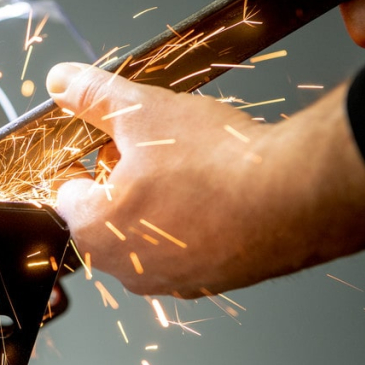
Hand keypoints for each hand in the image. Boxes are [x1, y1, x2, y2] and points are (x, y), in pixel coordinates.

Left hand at [47, 63, 364, 297]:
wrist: (300, 196)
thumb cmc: (220, 163)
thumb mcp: (143, 111)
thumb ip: (94, 96)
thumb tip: (63, 81)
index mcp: (94, 229)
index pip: (65, 191)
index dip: (85, 157)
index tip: (107, 140)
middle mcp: (125, 268)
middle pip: (104, 214)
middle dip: (120, 180)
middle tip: (153, 149)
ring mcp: (170, 282)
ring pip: (145, 233)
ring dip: (156, 202)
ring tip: (188, 168)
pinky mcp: (211, 283)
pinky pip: (185, 249)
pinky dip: (193, 224)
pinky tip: (216, 194)